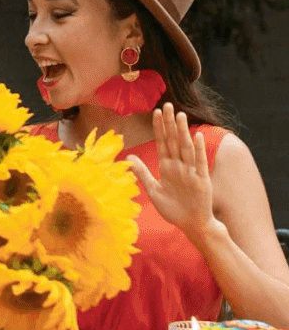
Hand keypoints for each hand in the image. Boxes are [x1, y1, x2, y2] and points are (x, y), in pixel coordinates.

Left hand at [127, 103, 215, 237]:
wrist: (191, 224)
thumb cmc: (173, 208)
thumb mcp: (153, 190)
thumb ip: (142, 173)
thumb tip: (128, 157)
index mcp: (167, 167)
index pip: (162, 142)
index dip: (159, 128)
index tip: (156, 112)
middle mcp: (179, 166)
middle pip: (173, 140)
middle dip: (169, 123)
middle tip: (167, 105)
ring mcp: (190, 172)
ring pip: (185, 147)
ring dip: (182, 131)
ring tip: (180, 115)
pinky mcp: (201, 180)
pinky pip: (199, 163)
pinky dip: (198, 150)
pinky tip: (196, 136)